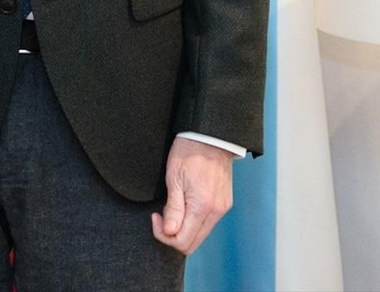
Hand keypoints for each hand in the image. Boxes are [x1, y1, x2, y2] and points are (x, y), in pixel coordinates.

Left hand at [151, 137, 234, 254]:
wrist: (210, 137)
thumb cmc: (189, 152)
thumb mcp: (174, 178)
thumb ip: (173, 209)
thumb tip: (169, 232)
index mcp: (202, 207)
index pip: (182, 241)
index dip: (164, 235)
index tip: (156, 217)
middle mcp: (216, 212)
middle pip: (193, 243)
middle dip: (172, 236)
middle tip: (161, 217)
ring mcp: (222, 208)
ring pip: (201, 234)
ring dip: (183, 229)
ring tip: (172, 208)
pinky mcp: (224, 203)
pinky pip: (208, 223)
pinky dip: (193, 222)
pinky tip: (184, 206)